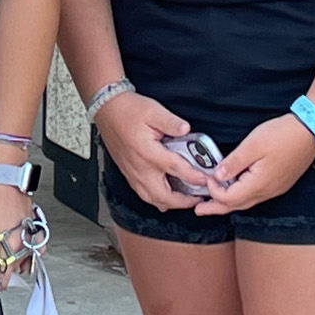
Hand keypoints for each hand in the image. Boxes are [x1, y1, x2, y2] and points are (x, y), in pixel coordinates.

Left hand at [0, 179, 33, 293]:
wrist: (4, 173)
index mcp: (7, 246)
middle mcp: (22, 243)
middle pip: (12, 274)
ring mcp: (29, 234)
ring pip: (24, 262)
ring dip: (11, 268)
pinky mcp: (32, 225)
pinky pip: (33, 247)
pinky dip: (26, 254)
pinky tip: (16, 252)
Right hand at [93, 90, 206, 211]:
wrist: (107, 110)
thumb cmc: (128, 110)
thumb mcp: (153, 110)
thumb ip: (171, 122)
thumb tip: (186, 129)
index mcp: (148, 153)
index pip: (176, 170)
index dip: (194, 177)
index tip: (207, 181)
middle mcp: (140, 168)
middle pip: (164, 196)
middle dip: (184, 201)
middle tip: (199, 197)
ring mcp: (133, 174)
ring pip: (153, 200)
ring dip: (171, 203)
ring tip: (185, 199)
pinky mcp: (129, 174)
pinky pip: (144, 195)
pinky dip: (158, 199)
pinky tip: (166, 195)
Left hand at [196, 114, 314, 214]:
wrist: (311, 131)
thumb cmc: (283, 135)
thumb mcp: (253, 145)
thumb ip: (233, 162)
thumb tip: (218, 176)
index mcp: (259, 184)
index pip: (229, 198)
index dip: (214, 191)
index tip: (206, 178)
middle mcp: (267, 192)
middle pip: (237, 206)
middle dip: (216, 208)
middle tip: (199, 209)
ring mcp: (275, 189)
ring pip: (247, 202)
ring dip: (229, 202)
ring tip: (214, 202)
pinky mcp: (279, 183)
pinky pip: (256, 195)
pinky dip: (241, 195)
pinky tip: (236, 188)